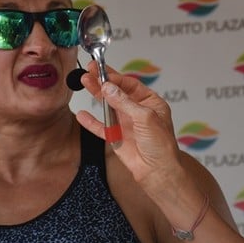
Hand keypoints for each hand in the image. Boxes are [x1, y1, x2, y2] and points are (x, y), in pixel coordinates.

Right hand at [75, 62, 183, 190]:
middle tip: (89, 71)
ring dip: (96, 95)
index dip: (115, 77)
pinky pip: (101, 127)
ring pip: (107, 106)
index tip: (101, 71)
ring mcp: (126, 123)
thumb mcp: (145, 117)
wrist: (157, 170)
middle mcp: (137, 111)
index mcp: (150, 103)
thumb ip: (125, 102)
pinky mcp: (116, 137)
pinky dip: (91, 121)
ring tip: (84, 82)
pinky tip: (82, 114)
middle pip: (117, 92)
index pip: (130, 85)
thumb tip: (108, 87)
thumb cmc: (161, 145)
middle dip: (103, 82)